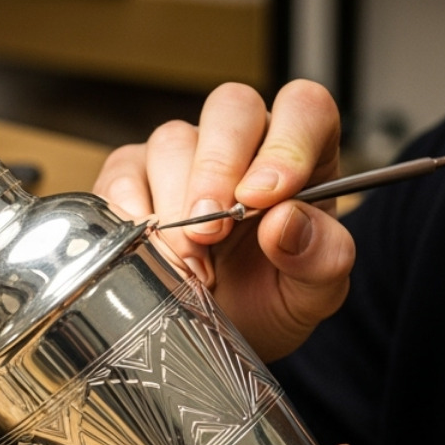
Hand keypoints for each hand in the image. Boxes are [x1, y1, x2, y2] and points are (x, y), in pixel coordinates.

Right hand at [96, 80, 353, 360]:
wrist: (220, 336)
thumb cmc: (273, 298)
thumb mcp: (315, 292)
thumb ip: (321, 256)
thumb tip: (286, 222)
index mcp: (302, 155)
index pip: (304, 108)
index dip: (287, 142)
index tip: (267, 197)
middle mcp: (244, 142)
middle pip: (230, 108)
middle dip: (218, 169)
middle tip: (212, 231)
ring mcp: (185, 154)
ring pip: (173, 141)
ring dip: (176, 206)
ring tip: (190, 265)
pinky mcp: (134, 176)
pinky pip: (123, 173)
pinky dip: (132, 215)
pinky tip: (151, 254)